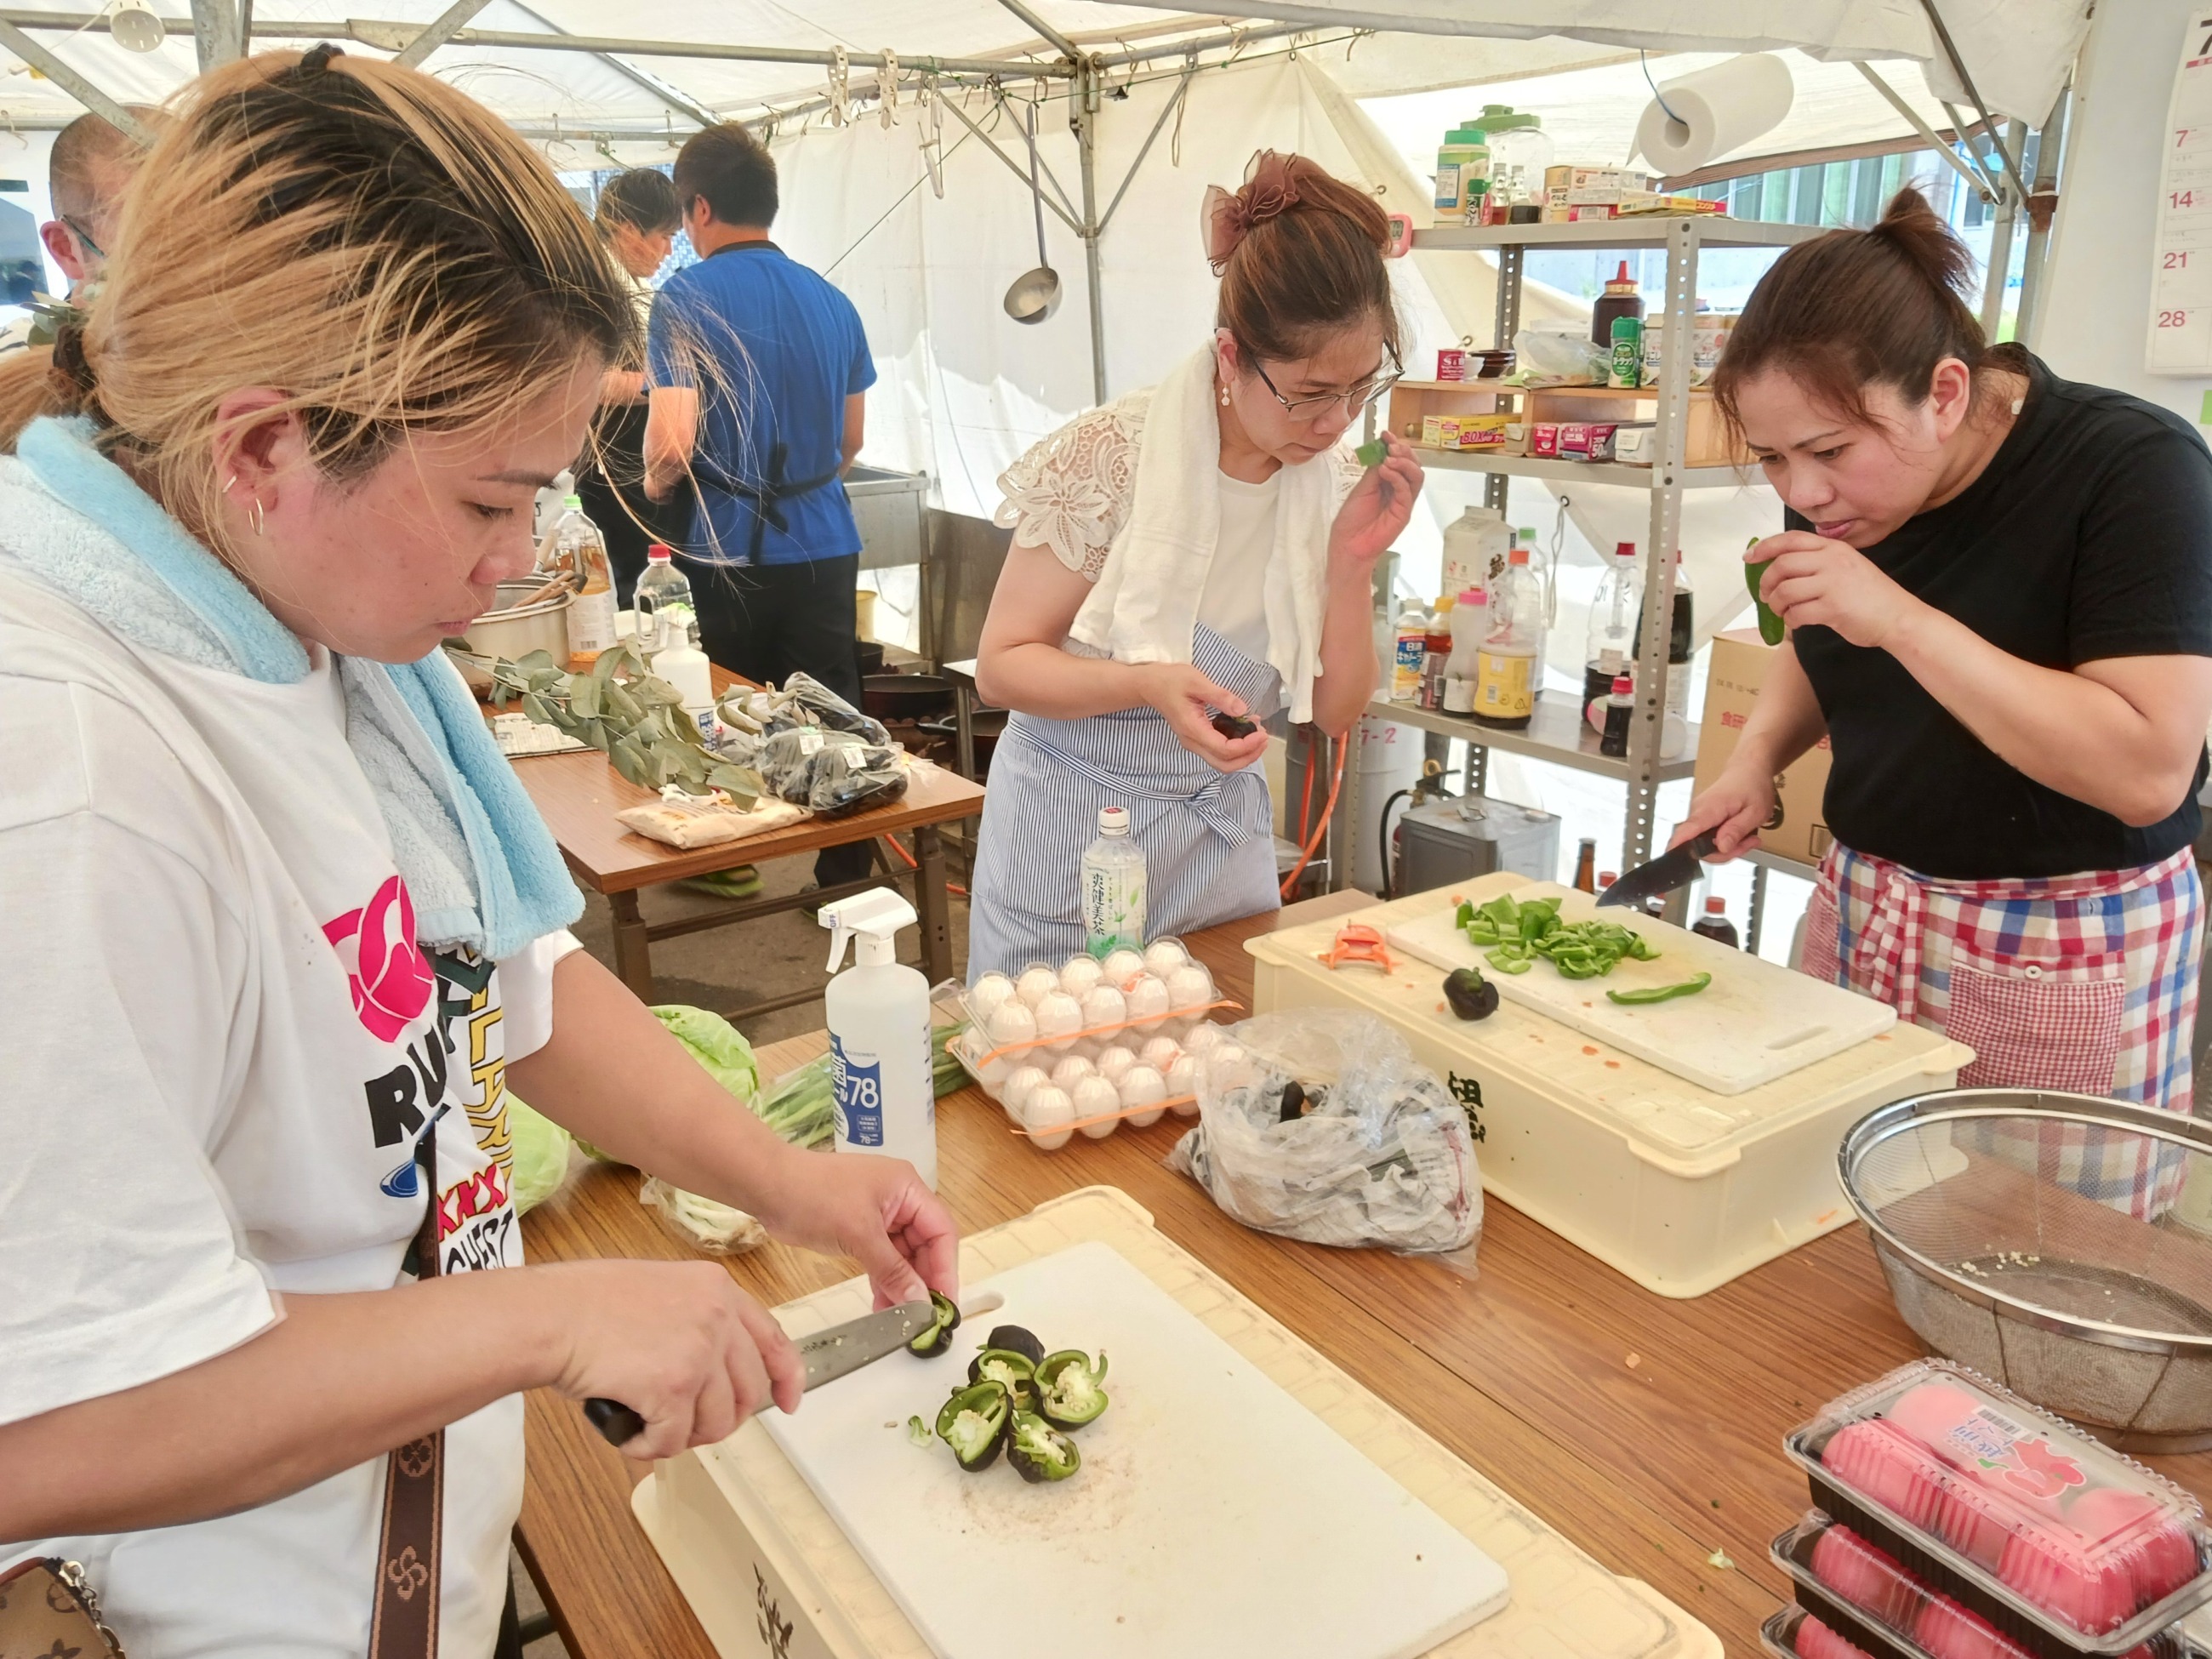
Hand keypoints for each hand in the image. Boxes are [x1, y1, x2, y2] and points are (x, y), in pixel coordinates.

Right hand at [537, 1258, 803, 1457]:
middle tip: (685, 1426)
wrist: (549, 1316)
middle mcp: (717, 1316)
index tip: (788, 1403)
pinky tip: (628, 1435)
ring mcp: (699, 1352)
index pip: (772, 1339)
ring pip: (716, 1422)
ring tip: (649, 1428)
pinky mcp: (672, 1388)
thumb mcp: (661, 1289)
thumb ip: (696, 1319)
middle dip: (720, 1420)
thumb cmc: (586, 1303)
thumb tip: (713, 1371)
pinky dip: (649, 1448)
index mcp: (718, 1288)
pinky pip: (674, 1440)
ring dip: (682, 1436)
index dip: (786, 1377)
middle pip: (747, 1391)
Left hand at [757, 1147, 959, 1310]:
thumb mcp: (859, 1235)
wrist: (768, 1187)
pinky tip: (882, 1306)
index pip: (941, 1231)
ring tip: (898, 1319)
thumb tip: (920, 1304)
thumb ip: (893, 1270)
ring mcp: (879, 1215)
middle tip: (921, 1317)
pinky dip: (883, 1281)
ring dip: (902, 1285)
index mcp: (908, 1188)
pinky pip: (882, 1258)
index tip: (944, 1303)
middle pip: (924, 1245)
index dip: (946, 1268)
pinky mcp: (860, 1229)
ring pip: (902, 1256)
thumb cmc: (815, 1198)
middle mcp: (900, 1199)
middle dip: (922, 1281)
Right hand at [1140, 662, 1270, 772]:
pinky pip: (1218, 752)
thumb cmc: (1171, 681)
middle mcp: (1193, 742)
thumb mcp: (1197, 682)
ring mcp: (1193, 743)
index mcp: (1193, 729)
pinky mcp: (1196, 739)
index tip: (1261, 732)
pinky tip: (1245, 731)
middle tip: (1264, 739)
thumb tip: (1242, 710)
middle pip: (1225, 764)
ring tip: (1258, 735)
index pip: (1225, 750)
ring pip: (1222, 762)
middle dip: (1249, 756)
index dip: (1247, 746)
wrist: (1151, 685)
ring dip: (1243, 754)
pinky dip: (1235, 747)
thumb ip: (1221, 697)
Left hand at [1327, 430, 1423, 570]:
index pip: (1400, 459)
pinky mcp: (1403, 513)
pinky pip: (1406, 491)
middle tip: (1390, 445)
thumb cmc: (1351, 520)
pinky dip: (1398, 477)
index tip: (1385, 434)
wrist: (1348, 545)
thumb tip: (1383, 450)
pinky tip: (1386, 470)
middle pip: (1413, 465)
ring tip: (1390, 457)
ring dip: (1404, 462)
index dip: (1395, 445)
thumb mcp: (1362, 488)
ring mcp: (1403, 502)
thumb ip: (1374, 470)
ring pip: (1416, 476)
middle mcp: (1399, 491)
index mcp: (1389, 482)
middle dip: (1403, 451)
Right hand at [1673, 761, 1776, 859]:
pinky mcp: (1703, 819)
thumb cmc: (1754, 786)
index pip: (1686, 831)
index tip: (1675, 862)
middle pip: (1699, 846)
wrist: (1749, 769)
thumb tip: (1721, 847)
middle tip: (1749, 844)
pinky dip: (1726, 841)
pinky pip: (1709, 837)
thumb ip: (1737, 830)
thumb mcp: (1755, 812)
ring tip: (1749, 838)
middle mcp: (1698, 812)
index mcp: (1709, 809)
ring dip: (1728, 847)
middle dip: (1725, 853)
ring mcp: (1699, 816)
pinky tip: (1741, 834)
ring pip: (1706, 844)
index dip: (1678, 848)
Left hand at [1751, 530, 1919, 649]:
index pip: (1791, 540)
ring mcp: (1832, 584)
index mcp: (1834, 548)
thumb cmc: (1870, 595)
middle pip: (1781, 565)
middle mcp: (1832, 561)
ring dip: (1776, 604)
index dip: (1765, 547)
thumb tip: (1780, 569)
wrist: (1897, 616)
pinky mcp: (1832, 608)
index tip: (1749, 558)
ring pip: (1785, 590)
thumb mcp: (1847, 566)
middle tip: (1765, 595)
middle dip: (1766, 582)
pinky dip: (1791, 620)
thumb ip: (1819, 562)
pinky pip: (1796, 613)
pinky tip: (1798, 621)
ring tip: (1782, 611)